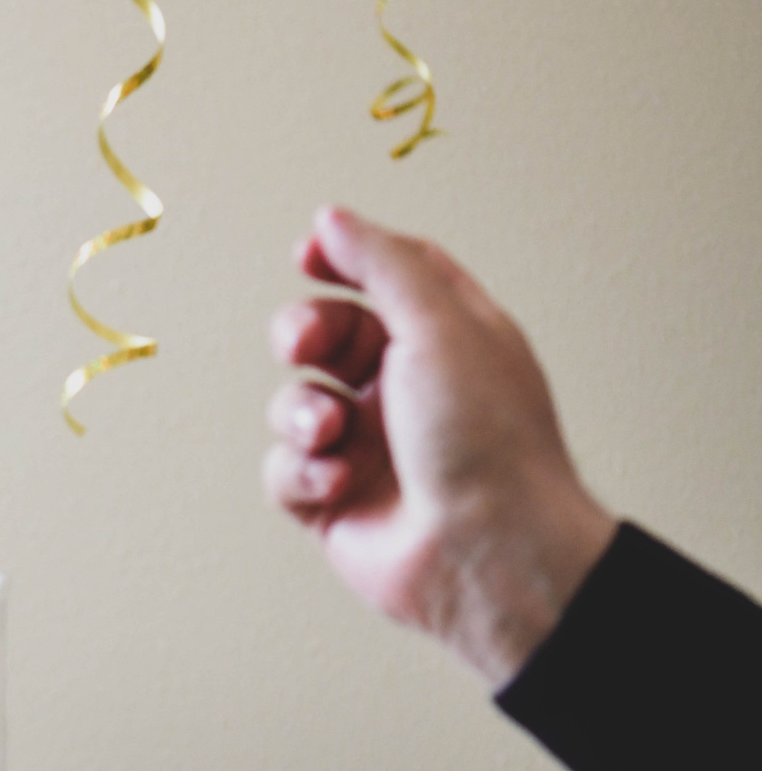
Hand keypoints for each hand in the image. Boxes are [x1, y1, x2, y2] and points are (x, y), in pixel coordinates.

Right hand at [263, 207, 617, 687]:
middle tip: (304, 346)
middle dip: (303, 334)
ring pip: (294, 403)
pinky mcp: (333, 502)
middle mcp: (408, 390)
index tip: (308, 253)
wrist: (486, 552)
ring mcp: (368, 447)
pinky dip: (302, 473)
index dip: (345, 258)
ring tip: (334, 437)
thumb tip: (331, 218)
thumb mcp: (440, 325)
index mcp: (450, 340)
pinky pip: (284, 470)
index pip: (390, 278)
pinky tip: (339, 484)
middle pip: (326, 335)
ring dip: (302, 415)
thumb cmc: (486, 442)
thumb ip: (382, 263)